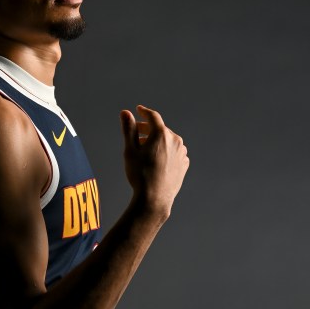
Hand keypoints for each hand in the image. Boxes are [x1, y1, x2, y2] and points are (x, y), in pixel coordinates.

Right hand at [120, 105, 188, 220]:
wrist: (154, 199)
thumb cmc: (140, 174)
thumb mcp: (130, 150)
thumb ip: (128, 129)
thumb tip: (125, 113)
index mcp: (161, 134)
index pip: (153, 116)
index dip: (144, 112)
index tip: (138, 110)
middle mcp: (175, 140)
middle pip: (160, 129)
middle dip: (147, 129)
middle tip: (136, 133)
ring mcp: (182, 153)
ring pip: (168, 141)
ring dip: (157, 141)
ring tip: (145, 150)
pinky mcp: (184, 164)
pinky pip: (174, 152)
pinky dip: (165, 152)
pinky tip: (155, 160)